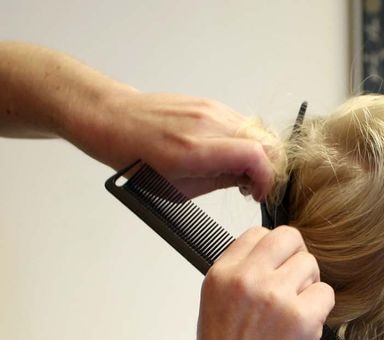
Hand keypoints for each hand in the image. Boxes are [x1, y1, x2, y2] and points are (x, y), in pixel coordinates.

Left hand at [70, 91, 275, 200]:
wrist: (116, 121)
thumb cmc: (136, 158)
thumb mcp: (177, 187)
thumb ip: (218, 182)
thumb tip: (248, 182)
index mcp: (195, 150)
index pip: (254, 156)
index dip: (266, 179)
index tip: (259, 193)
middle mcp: (207, 124)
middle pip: (264, 141)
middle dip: (267, 167)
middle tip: (253, 185)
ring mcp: (210, 109)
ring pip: (257, 130)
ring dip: (257, 153)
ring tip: (238, 172)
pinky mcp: (210, 103)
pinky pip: (241, 122)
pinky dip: (244, 141)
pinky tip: (228, 155)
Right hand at [187, 226, 333, 339]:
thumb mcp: (216, 306)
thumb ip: (241, 278)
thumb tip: (274, 260)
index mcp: (222, 274)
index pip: (258, 234)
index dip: (273, 254)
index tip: (275, 273)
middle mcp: (246, 278)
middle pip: (289, 238)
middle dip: (296, 260)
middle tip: (293, 289)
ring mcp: (275, 295)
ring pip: (311, 265)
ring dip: (309, 288)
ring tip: (293, 316)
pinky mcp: (301, 317)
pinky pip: (326, 294)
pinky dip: (321, 311)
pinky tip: (303, 330)